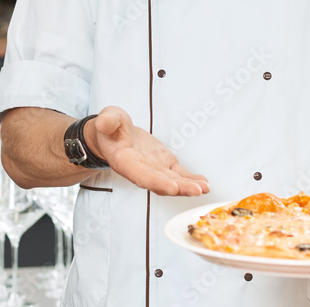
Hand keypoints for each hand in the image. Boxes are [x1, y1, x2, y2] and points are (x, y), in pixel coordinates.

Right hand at [86, 106, 209, 196]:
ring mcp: (154, 169)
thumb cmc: (111, 129)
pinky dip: (191, 179)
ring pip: (172, 181)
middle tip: (197, 190)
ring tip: (204, 188)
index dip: (157, 182)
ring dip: (189, 186)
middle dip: (180, 188)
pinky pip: (179, 175)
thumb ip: (107, 121)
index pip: (141, 175)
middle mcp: (141, 170)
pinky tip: (204, 183)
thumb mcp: (108, 118)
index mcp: (126, 161)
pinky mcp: (165, 165)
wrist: (114, 135)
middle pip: (161, 183)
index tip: (172, 187)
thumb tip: (104, 122)